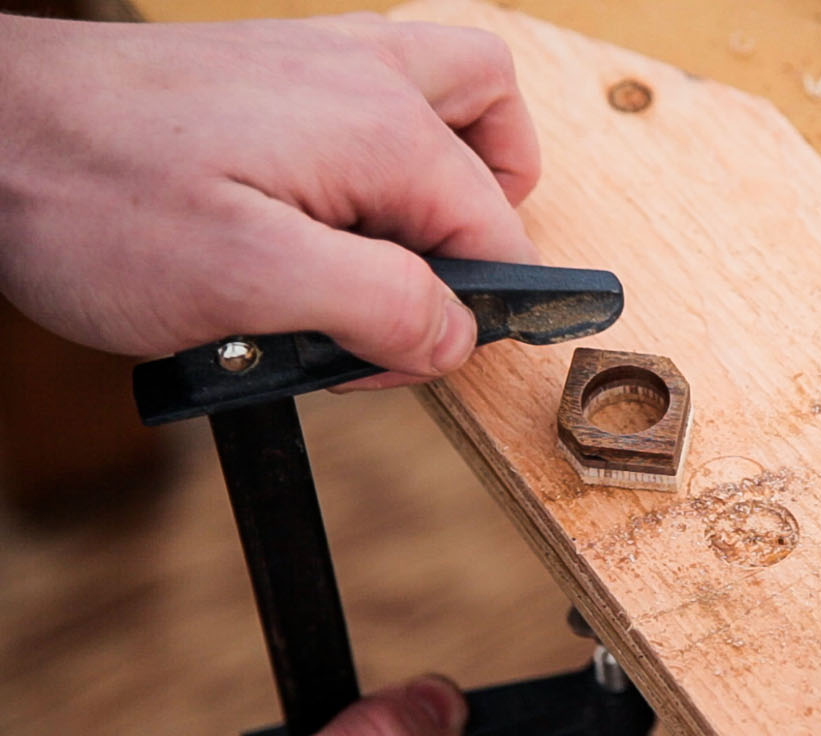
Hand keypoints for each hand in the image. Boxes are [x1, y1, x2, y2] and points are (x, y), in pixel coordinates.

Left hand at [0, 13, 540, 387]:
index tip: (397, 355)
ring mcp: (325, 65)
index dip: (466, 316)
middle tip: (392, 308)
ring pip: (454, 105)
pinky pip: (382, 102)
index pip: (498, 236)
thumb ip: (382, 309)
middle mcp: (370, 78)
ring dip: (451, 183)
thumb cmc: (92, 197)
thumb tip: (458, 336)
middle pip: (495, 156)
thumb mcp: (249, 284)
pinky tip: (324, 216)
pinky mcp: (281, 74)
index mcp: (383, 128)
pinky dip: (383, 162)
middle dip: (469, 246)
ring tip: (391, 252)